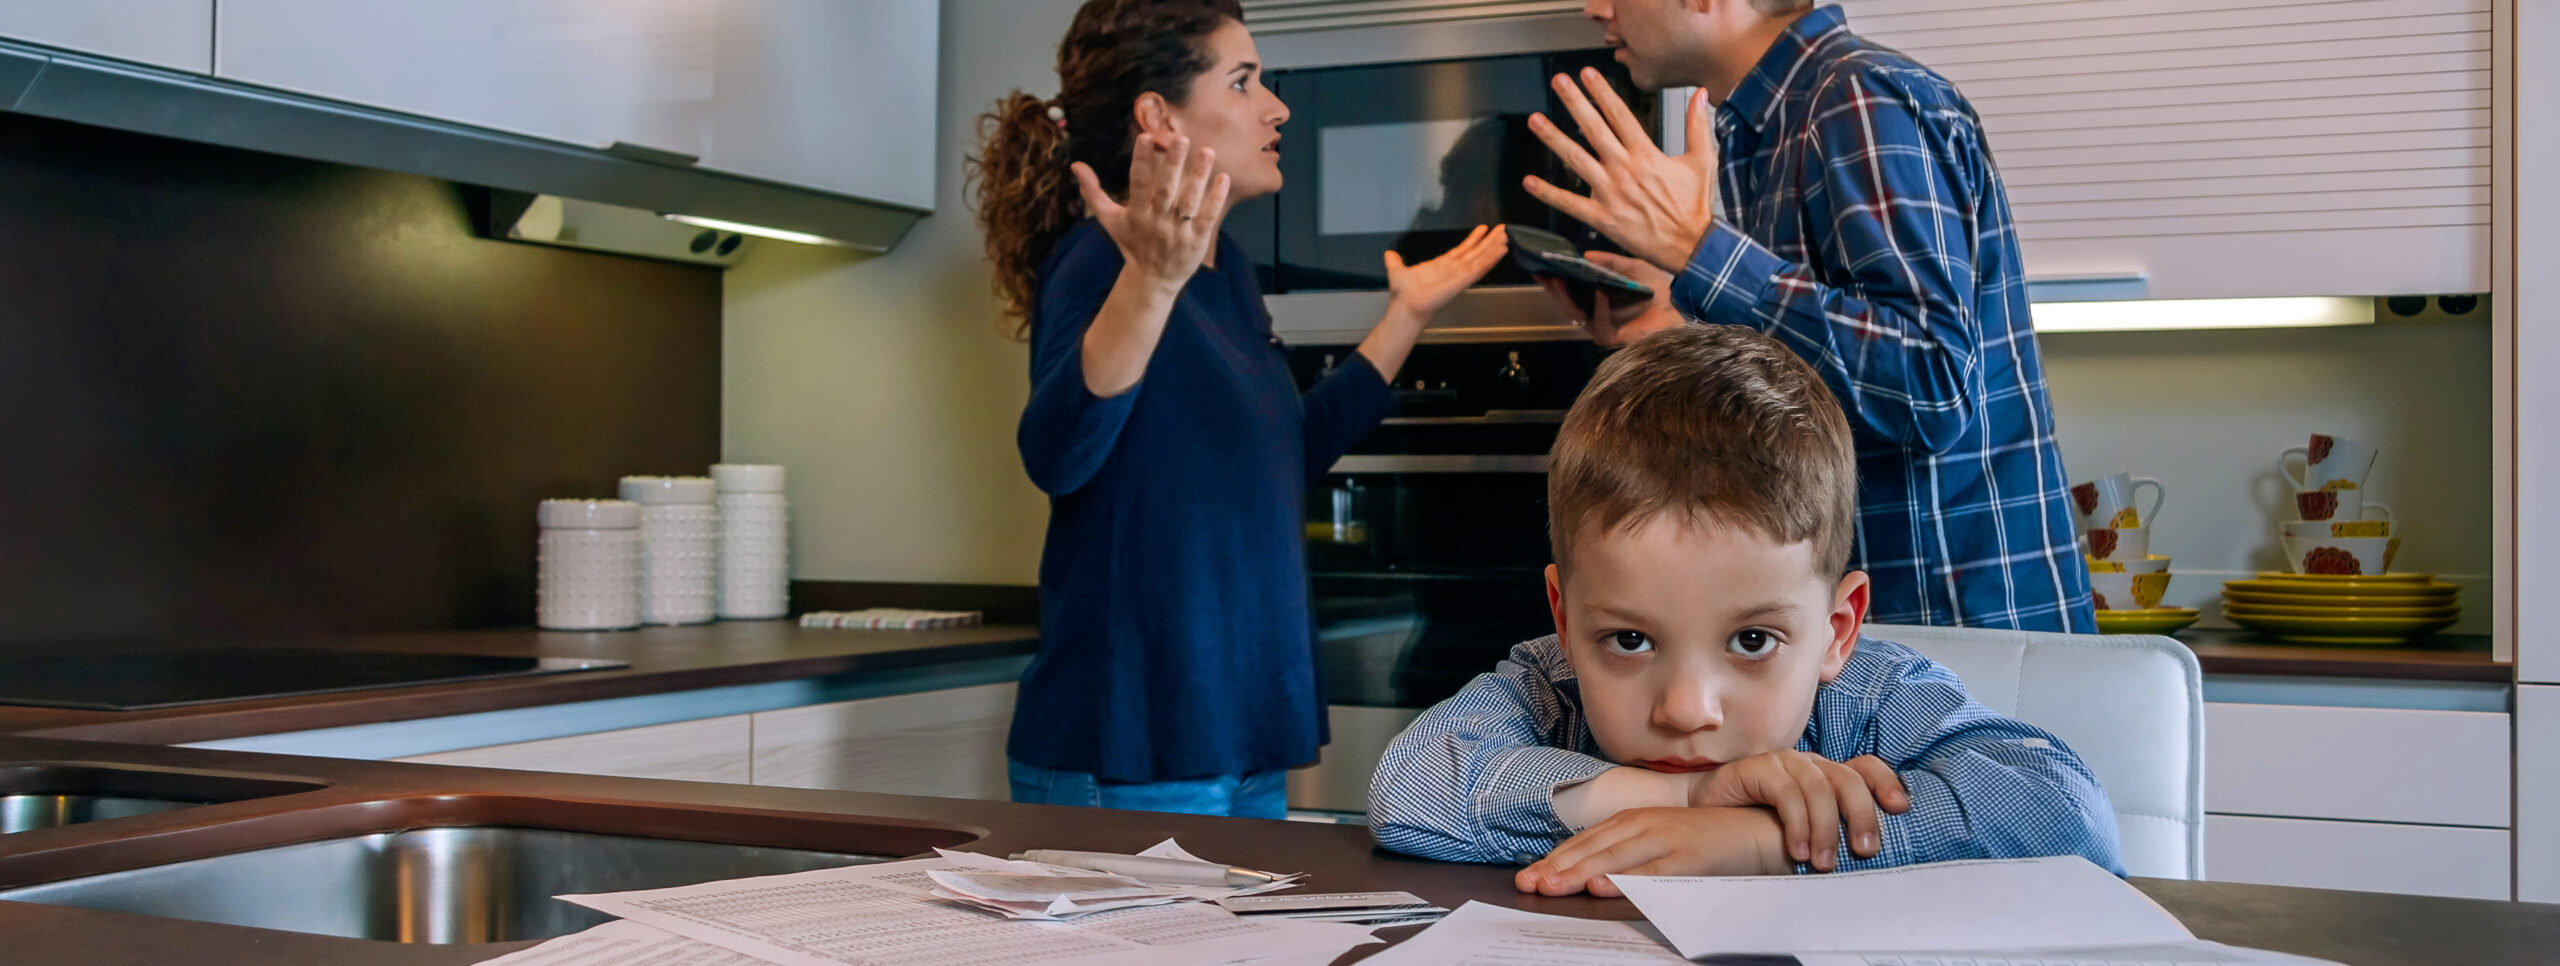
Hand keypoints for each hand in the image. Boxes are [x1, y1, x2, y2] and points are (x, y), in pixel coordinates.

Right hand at [1072, 133, 1231, 292]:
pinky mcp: (1197, 241)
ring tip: (1208, 151)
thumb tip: (1076, 164)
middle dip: (1173, 164)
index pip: (1138, 184)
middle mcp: (1157, 223)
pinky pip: (1208, 217)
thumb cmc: (1131, 244)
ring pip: (1189, 202)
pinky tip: (1223, 177)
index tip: (1146, 136)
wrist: (1152, 281)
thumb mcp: (1109, 220)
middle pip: (1166, 190)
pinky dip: (1215, 199)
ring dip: (1199, 177)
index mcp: (1136, 215)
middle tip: (1181, 138)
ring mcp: (1179, 232)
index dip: (1141, 161)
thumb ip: (1093, 192)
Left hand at [1384, 225, 1509, 321]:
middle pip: (1476, 252)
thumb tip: (1389, 254)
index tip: (1483, 229)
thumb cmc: (1404, 294)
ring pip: (1482, 258)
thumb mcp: (1398, 271)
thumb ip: (1395, 261)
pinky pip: (1481, 267)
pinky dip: (1492, 258)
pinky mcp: (1464, 280)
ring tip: (1506, 236)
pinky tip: (1502, 249)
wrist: (1407, 306)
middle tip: (1502, 229)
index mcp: (1442, 266)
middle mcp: (1454, 270)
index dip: (1473, 240)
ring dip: (1494, 247)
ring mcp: (1461, 275)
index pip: (1462, 250)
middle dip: (1489, 241)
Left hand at [1514, 806, 1789, 896]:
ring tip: (1552, 886)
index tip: (1529, 877)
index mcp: (1634, 820)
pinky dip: (1627, 879)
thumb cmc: (1706, 839)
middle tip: (1529, 884)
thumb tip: (1589, 875)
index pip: (1585, 842)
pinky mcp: (1689, 856)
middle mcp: (1644, 824)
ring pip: (1615, 858)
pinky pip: (1653, 871)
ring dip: (1580, 873)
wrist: (1759, 830)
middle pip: (1592, 849)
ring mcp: (1666, 838)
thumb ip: (1628, 853)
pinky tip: (1604, 888)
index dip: (1556, 860)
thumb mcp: (1659, 840)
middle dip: (1557, 868)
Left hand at [1524, 70, 1717, 274]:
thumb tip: (1702, 95)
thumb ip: (1697, 125)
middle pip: (1594, 129)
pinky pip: (1570, 204)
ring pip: (1576, 160)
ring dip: (1553, 138)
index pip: (1619, 115)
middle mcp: (1625, 170)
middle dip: (1574, 103)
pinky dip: (1549, 193)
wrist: (1692, 246)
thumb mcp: (1702, 161)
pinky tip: (1530, 182)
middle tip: (1558, 82)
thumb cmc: (1695, 206)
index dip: (1602, 92)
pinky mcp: (1603, 218)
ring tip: (1535, 120)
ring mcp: (1611, 194)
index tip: (1587, 75)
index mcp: (1647, 155)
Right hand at [1534, 251, 1682, 346]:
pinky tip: (1599, 292)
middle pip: (1568, 302)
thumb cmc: (1662, 290)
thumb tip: (1586, 254)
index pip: (1573, 289)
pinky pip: (1600, 323)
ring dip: (1566, 297)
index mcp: (1601, 298)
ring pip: (1577, 314)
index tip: (1543, 265)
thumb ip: (1611, 262)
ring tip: (1559, 279)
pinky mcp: (1612, 338)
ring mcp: (1603, 327)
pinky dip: (1599, 307)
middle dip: (1554, 287)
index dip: (1557, 278)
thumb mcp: (1634, 268)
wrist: (1683, 308)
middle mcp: (1598, 313)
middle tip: (1543, 272)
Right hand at [1689, 752, 1911, 871]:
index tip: (1901, 809)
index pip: (1865, 768)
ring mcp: (1785, 762)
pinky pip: (1787, 792)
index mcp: (1826, 775)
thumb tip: (1868, 861)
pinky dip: (1796, 824)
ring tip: (1822, 863)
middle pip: (1848, 779)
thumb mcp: (1803, 831)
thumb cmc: (1757, 826)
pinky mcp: (1759, 767)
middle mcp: (1810, 764)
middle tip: (1864, 851)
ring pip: (1819, 789)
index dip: (1886, 783)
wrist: (1705, 814)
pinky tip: (1795, 850)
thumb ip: (1830, 834)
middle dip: (1862, 816)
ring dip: (1825, 830)